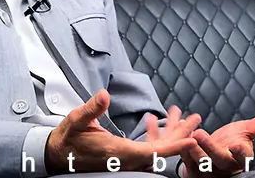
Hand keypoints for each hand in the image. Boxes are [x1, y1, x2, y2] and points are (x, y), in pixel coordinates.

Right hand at [45, 90, 198, 173]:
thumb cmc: (68, 138)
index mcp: (117, 152)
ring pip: (155, 149)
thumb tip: (104, 95)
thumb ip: (92, 108)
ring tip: (186, 119)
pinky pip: (146, 148)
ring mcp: (126, 159)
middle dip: (180, 135)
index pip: (152, 152)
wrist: (58, 155)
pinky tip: (158, 123)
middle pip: (160, 150)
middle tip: (196, 120)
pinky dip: (156, 136)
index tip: (191, 140)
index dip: (173, 147)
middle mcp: (125, 159)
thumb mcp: (76, 120)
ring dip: (171, 134)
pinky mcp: (124, 156)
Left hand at [180, 110, 254, 177]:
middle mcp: (223, 166)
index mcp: (239, 159)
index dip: (240, 153)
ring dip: (191, 150)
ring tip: (187, 136)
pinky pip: (183, 157)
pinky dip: (179, 144)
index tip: (238, 145)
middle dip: (209, 148)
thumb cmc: (230, 142)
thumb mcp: (245, 132)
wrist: (210, 153)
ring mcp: (207, 169)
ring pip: (198, 162)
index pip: (242, 158)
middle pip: (217, 160)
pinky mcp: (191, 168)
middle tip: (200, 134)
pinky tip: (176, 129)